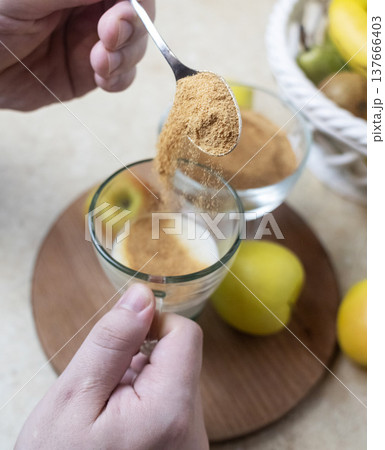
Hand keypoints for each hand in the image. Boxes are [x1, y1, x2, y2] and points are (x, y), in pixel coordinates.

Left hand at [0, 0, 154, 109]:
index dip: (134, 2)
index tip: (121, 14)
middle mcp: (91, 8)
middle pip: (139, 14)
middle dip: (133, 28)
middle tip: (110, 38)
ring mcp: (94, 41)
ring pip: (136, 45)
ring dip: (126, 57)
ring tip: (99, 64)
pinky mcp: (92, 73)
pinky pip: (123, 76)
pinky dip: (120, 79)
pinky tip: (102, 79)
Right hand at [16, 284, 208, 448]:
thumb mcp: (73, 397)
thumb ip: (112, 340)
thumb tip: (142, 295)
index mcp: (170, 410)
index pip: (186, 334)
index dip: (153, 324)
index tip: (123, 339)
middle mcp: (193, 430)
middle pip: (180, 358)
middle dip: (141, 358)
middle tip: (104, 388)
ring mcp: (191, 444)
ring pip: (174, 379)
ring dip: (140, 381)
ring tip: (108, 411)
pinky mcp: (183, 449)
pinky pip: (171, 405)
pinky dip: (144, 402)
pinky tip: (118, 425)